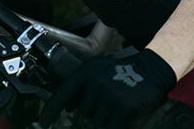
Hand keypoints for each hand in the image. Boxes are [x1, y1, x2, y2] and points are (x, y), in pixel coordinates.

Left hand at [39, 49, 176, 128]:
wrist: (151, 71)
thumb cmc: (124, 73)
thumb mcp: (100, 73)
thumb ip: (83, 87)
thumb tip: (68, 107)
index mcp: (86, 73)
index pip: (62, 94)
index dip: (50, 110)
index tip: (43, 123)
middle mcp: (94, 83)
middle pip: (84, 112)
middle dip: (95, 110)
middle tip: (110, 97)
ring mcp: (108, 96)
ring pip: (97, 122)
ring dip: (107, 118)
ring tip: (119, 102)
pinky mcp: (121, 109)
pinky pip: (111, 127)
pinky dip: (117, 124)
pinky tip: (125, 113)